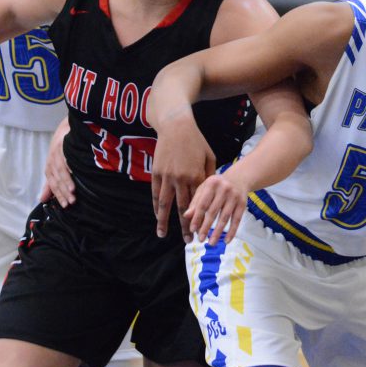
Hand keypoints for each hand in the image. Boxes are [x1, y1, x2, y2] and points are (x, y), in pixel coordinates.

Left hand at [39, 120, 74, 205]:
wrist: (68, 127)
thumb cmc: (62, 149)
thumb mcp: (55, 167)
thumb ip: (50, 184)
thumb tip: (43, 200)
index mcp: (50, 167)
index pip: (52, 184)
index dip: (58, 195)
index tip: (65, 206)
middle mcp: (52, 160)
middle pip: (56, 179)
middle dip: (63, 191)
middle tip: (71, 202)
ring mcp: (58, 152)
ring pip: (61, 170)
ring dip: (67, 182)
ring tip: (73, 192)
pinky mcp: (64, 145)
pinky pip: (67, 158)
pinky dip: (70, 167)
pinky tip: (75, 174)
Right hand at [151, 107, 215, 237]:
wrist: (176, 126)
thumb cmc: (196, 141)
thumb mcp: (209, 156)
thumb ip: (210, 175)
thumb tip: (210, 193)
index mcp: (196, 176)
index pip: (199, 203)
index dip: (200, 219)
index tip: (202, 230)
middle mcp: (181, 179)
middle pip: (183, 208)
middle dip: (185, 226)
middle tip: (188, 241)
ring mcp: (167, 176)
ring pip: (165, 204)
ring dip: (164, 221)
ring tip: (163, 235)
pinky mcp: (157, 172)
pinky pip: (156, 193)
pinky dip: (156, 206)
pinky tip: (157, 216)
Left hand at [184, 172, 248, 244]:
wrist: (239, 177)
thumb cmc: (217, 186)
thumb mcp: (204, 189)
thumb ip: (195, 202)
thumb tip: (186, 216)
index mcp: (211, 184)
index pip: (202, 204)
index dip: (197, 217)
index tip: (192, 230)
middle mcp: (224, 189)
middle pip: (213, 212)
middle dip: (206, 227)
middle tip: (200, 240)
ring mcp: (234, 196)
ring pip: (225, 217)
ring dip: (218, 232)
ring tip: (211, 243)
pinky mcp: (243, 203)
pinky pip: (237, 220)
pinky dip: (232, 231)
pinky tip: (226, 241)